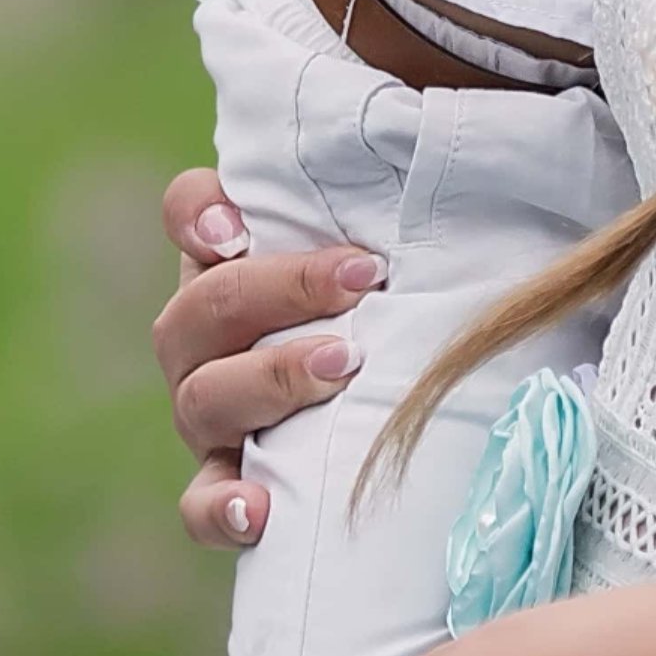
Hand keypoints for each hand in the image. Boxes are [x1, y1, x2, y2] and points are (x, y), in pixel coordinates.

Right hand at [152, 171, 384, 549]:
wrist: (407, 416)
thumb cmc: (407, 306)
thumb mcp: (404, 246)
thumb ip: (403, 199)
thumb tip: (469, 146)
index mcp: (230, 263)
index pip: (186, 212)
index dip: (198, 213)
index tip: (239, 223)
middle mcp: (206, 337)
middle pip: (200, 307)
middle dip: (279, 289)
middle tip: (361, 278)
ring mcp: (211, 414)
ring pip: (201, 396)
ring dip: (268, 379)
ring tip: (341, 367)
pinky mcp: (229, 487)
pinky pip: (201, 503)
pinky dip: (221, 506)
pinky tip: (262, 509)